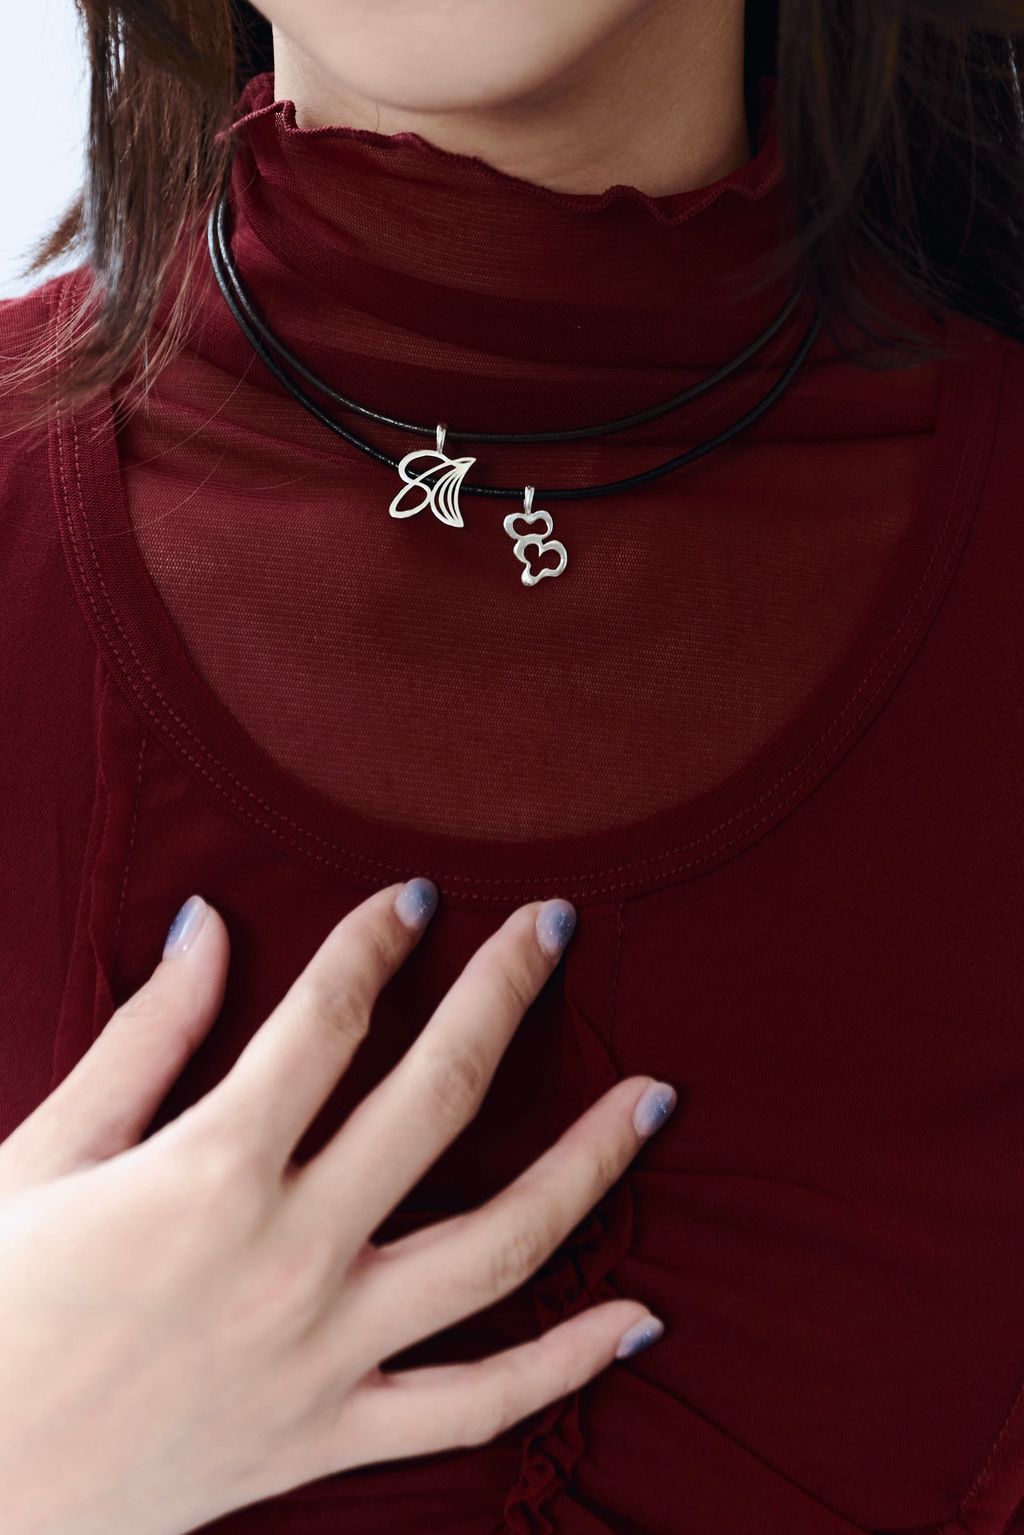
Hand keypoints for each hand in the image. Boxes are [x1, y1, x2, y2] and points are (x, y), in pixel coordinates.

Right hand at [0, 878, 675, 1534]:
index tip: (415, 896)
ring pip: (496, 1249)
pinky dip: (567, 1365)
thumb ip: (141, 1038)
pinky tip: (641, 1316)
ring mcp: (324, 1354)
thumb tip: (207, 923)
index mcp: (206, 1174)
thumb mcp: (43, 1155)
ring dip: (587, 1166)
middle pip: (435, 1101)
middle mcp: (288, 1256)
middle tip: (556, 926)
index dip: (374, 941)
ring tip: (655, 1099)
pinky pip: (476, 1407)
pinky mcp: (329, 1436)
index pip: (326, 1023)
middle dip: (504, 997)